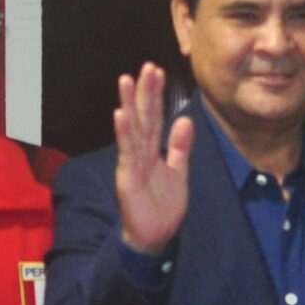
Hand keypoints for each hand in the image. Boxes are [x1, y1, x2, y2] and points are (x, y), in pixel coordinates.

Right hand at [112, 63, 191, 255]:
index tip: (157, 71)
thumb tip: (184, 119)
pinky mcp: (127, 179)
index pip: (154, 117)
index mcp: (152, 151)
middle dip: (144, 92)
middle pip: (142, 117)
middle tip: (146, 66)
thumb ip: (179, 147)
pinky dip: (124, 134)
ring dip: (129, 105)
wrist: (154, 238)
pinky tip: (120, 115)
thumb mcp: (178, 172)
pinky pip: (127, 153)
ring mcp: (132, 164)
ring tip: (126, 80)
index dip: (155, 95)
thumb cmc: (162, 208)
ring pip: (131, 130)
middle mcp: (139, 153)